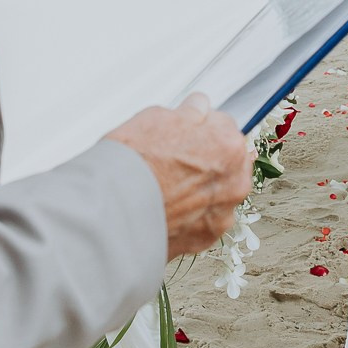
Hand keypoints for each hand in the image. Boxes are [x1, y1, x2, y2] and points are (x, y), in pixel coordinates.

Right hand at [107, 94, 255, 259]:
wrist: (113, 211)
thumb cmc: (134, 164)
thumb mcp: (157, 118)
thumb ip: (188, 113)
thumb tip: (197, 109)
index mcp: (229, 145)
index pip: (223, 126)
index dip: (200, 128)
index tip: (185, 133)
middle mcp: (234, 182)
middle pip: (226, 162)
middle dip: (207, 159)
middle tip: (173, 160)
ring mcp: (222, 214)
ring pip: (216, 193)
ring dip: (200, 189)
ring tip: (166, 186)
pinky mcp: (205, 239)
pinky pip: (202, 219)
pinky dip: (189, 215)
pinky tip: (164, 206)